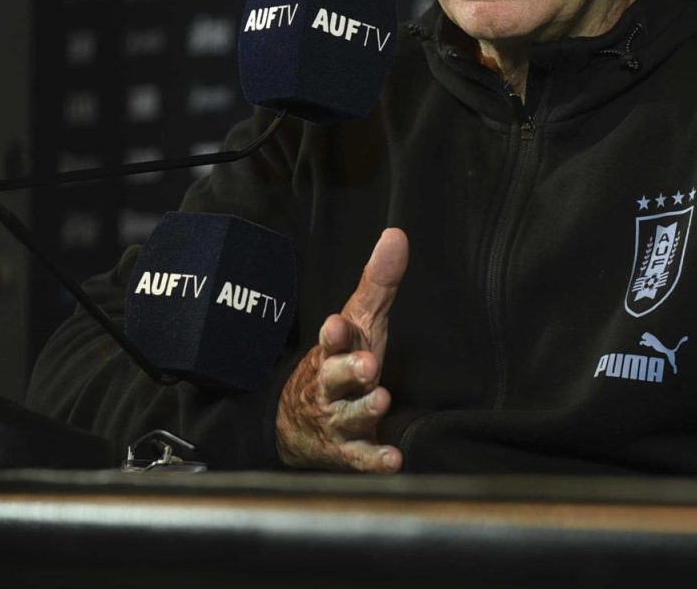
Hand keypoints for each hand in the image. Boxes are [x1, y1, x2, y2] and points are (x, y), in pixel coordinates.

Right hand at [274, 227, 407, 470]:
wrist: (299, 421)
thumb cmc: (341, 361)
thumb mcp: (360, 320)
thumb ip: (379, 282)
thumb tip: (397, 235)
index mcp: (334, 352)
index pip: (330, 339)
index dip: (334, 334)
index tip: (337, 325)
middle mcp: (332, 386)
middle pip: (334, 376)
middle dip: (348, 369)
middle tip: (366, 364)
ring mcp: (337, 419)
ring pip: (347, 416)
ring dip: (364, 409)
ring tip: (382, 401)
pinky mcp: (347, 451)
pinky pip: (360, 457)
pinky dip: (375, 460)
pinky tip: (393, 461)